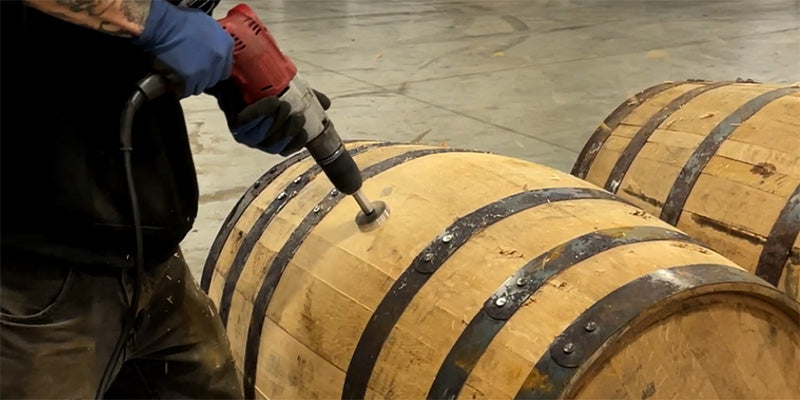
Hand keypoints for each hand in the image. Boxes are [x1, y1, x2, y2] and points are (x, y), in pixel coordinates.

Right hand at [132, 0, 232, 96]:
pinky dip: (179, 88)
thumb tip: (215, 49)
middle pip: (213, 79)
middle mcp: (219, 59)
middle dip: (202, 77)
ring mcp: (205, 70)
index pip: (225, 69)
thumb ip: (215, 40)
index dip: (213, 70)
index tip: (205, 69)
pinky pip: (186, 91)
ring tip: (179, 74)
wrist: (161, 25)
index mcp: (226, 45)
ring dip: (190, 84)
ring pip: (200, 87)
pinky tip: (172, 79)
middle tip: (189, 70)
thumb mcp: (206, 24)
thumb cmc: (179, 21)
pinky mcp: (190, 79)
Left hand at [210, 80, 330, 155]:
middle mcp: (258, 141)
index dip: (296, 143)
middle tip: (296, 115)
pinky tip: (271, 101)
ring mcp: (245, 135)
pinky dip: (262, 112)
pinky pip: (249, 123)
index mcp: (273, 138)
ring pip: (264, 137)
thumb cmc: (263, 88)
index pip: (286, 150)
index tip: (305, 132)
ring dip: (276, 121)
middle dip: (288, 131)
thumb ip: (308, 100)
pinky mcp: (235, 125)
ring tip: (282, 104)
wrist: (237, 76)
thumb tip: (326, 105)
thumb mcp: (290, 93)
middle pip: (275, 145)